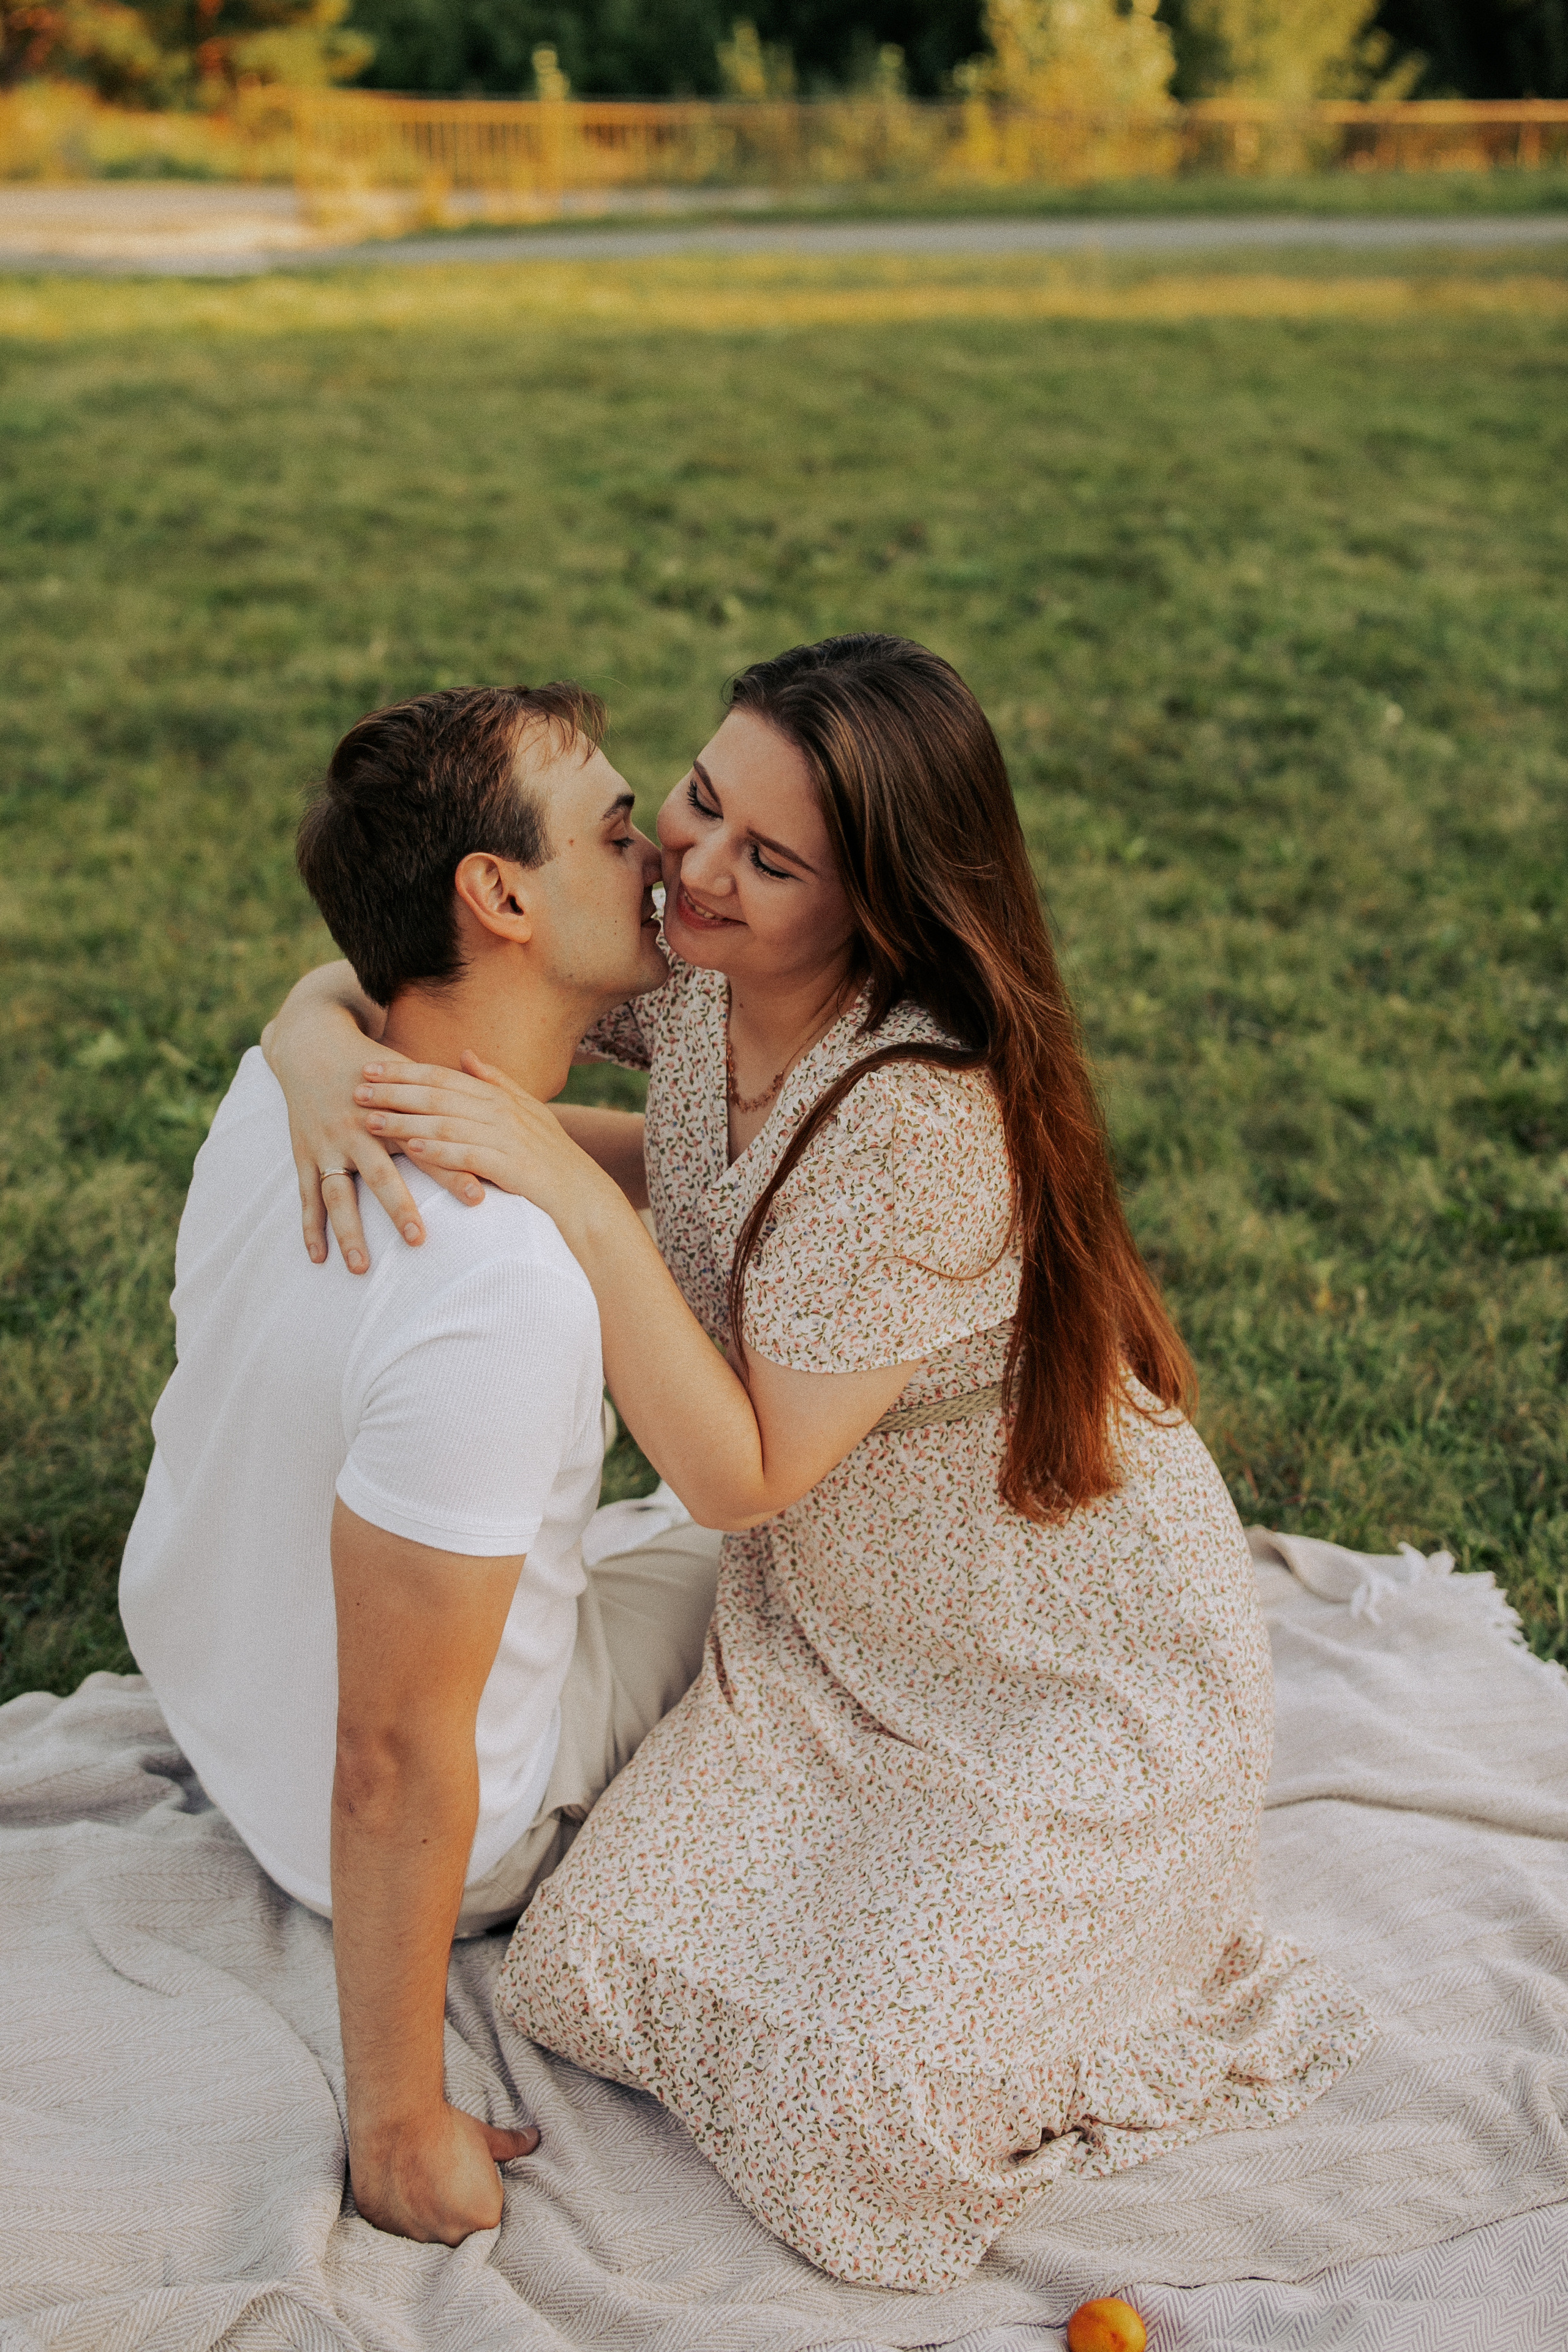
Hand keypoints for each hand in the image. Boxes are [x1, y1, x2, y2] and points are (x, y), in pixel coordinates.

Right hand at [266, 1017, 485, 1273]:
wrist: (312, 1045)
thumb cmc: (375, 1066)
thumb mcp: (411, 1074)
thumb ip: (452, 1096)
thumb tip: (504, 1113)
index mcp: (391, 1112)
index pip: (428, 1147)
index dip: (451, 1171)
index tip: (478, 1198)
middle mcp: (357, 1130)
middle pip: (379, 1176)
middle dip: (398, 1209)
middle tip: (417, 1241)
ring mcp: (327, 1145)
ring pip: (337, 1194)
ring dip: (348, 1231)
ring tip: (362, 1267)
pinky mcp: (304, 1154)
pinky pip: (306, 1197)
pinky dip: (309, 1228)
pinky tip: (318, 1258)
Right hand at [349, 2100, 539, 2243]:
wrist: (398, 2121)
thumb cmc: (446, 2129)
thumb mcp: (484, 2137)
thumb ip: (511, 2145)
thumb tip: (533, 2137)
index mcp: (483, 2218)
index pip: (485, 2216)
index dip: (475, 2195)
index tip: (463, 2178)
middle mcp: (452, 2236)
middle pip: (456, 2230)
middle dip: (451, 2210)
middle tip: (441, 2178)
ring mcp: (417, 2236)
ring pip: (425, 2231)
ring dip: (424, 2214)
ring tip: (419, 2180)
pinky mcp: (387, 2229)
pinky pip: (397, 2227)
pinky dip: (398, 2212)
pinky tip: (398, 2186)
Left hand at [356, 1053, 616, 1238]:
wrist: (584, 1196)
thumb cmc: (552, 1158)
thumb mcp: (528, 1111)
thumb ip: (496, 1081)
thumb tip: (466, 1054)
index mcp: (500, 1097)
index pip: (443, 1077)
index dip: (405, 1071)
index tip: (370, 1067)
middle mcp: (501, 1111)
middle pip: (438, 1095)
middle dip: (394, 1092)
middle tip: (356, 1089)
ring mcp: (507, 1138)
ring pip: (446, 1123)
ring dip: (406, 1121)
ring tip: (371, 1120)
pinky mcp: (511, 1166)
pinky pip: (468, 1155)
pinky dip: (439, 1150)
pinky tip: (412, 1148)